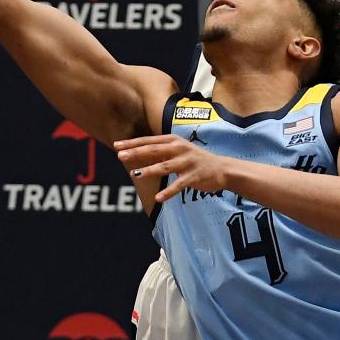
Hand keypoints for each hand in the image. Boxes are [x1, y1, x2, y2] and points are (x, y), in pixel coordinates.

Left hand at [115, 134, 231, 202]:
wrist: (222, 169)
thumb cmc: (195, 160)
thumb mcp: (178, 150)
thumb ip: (160, 151)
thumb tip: (136, 153)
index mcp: (173, 141)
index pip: (149, 141)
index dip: (132, 143)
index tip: (117, 146)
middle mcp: (179, 149)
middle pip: (154, 150)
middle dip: (136, 153)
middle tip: (120, 156)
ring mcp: (187, 162)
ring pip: (164, 166)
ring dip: (149, 170)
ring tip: (134, 175)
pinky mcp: (194, 176)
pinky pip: (179, 185)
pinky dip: (168, 192)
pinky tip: (158, 198)